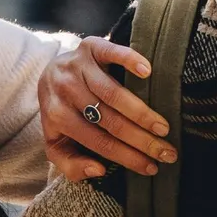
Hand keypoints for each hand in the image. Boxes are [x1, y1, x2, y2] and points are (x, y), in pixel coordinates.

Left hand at [40, 36, 175, 179]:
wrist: (50, 74)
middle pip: (109, 120)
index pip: (98, 142)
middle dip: (142, 140)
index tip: (151, 167)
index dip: (127, 157)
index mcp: (58, 117)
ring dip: (142, 112)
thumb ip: (71, 165)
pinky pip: (111, 52)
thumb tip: (99, 170)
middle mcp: (65, 90)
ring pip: (113, 93)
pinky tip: (147, 71)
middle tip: (167, 152)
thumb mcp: (58, 144)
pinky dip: (129, 60)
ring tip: (163, 127)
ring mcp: (77, 66)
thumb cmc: (62, 114)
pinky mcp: (90, 46)